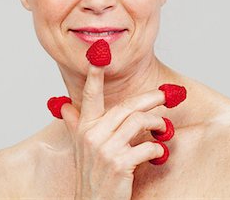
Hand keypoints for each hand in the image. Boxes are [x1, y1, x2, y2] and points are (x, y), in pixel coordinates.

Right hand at [60, 61, 169, 199]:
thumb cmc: (90, 173)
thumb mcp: (79, 146)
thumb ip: (73, 123)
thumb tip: (64, 106)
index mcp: (83, 128)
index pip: (90, 97)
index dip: (94, 76)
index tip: (99, 57)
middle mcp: (92, 135)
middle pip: (125, 107)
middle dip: (149, 98)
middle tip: (165, 94)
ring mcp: (106, 149)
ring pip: (138, 122)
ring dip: (156, 123)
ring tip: (162, 127)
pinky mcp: (120, 163)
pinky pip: (148, 147)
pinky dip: (158, 149)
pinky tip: (157, 153)